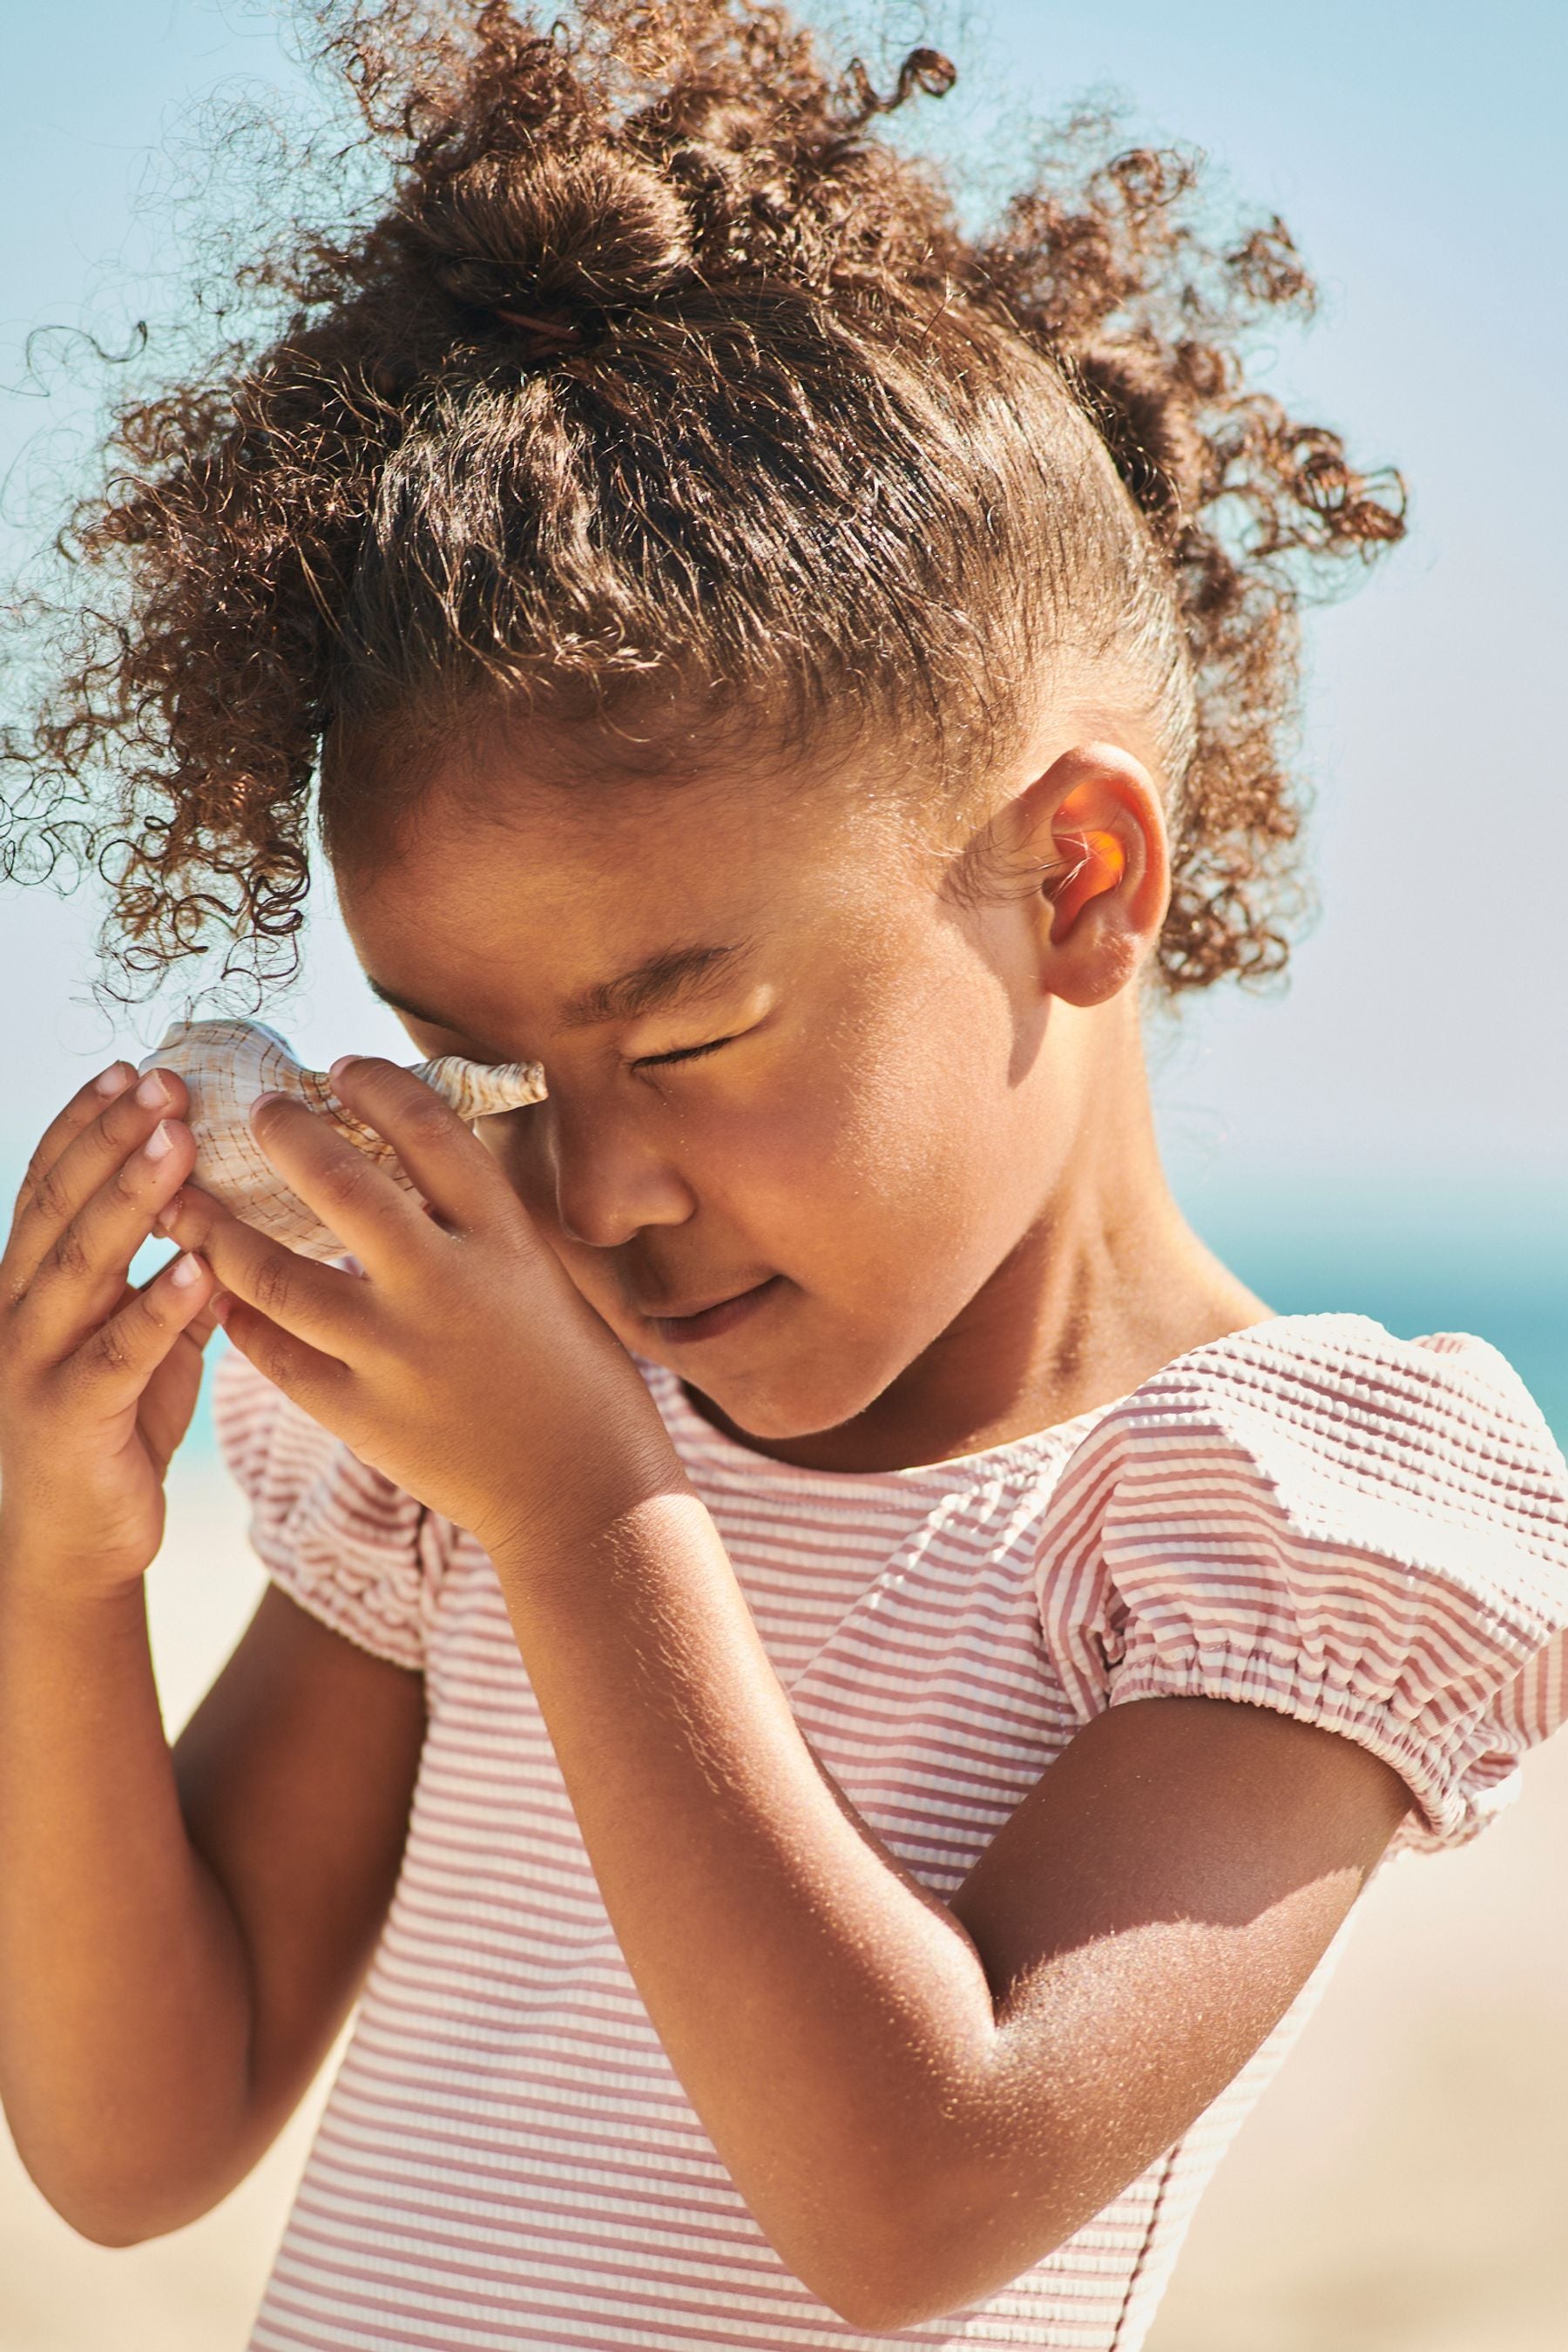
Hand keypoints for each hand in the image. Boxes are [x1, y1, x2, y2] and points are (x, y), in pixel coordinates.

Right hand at [0, 1064, 222, 1594]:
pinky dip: (158, 1306)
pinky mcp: (69, 1417)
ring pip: (81, 1264)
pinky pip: (118, 1353)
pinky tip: (199, 1267)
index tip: (135, 1070)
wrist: (75, 1545)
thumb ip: (167, 1276)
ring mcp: (35, 1363)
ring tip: (178, 1143)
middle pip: (62, 1206)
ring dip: (130, 1198)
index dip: (88, 1124)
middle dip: (113, 1139)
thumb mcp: (144, 1336)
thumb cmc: (116, 1426)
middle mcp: (18, 1310)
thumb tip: (223, 1210)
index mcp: (30, 1281)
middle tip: (166, 1084)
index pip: (51, 1183)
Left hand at [157, 1056, 692, 1564]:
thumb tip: (413, 1156)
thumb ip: (478, 1221)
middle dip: (285, 1133)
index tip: (345, 1067)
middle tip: (258, 1113)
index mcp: (503, 1237)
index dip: (378, 1085)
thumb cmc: (575, 1373)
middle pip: (339, 1182)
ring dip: (221, 1231)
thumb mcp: (542, 1274)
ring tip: (191, 1203)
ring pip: (276, 1275)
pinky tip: (220, 1292)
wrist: (585, 1491)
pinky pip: (274, 1354)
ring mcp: (395, 1352)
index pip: (429, 1129)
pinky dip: (240, 1317)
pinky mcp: (360, 1414)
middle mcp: (445, 1283)